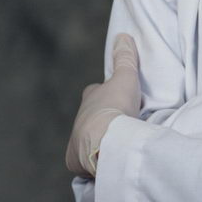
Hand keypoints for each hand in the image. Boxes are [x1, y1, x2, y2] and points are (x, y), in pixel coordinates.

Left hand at [65, 33, 141, 177]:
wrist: (104, 140)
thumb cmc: (116, 107)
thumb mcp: (125, 78)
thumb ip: (125, 59)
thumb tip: (123, 36)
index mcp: (90, 98)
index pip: (94, 92)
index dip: (103, 93)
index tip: (114, 96)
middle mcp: (79, 119)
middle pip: (89, 117)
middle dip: (99, 119)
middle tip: (116, 124)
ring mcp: (75, 141)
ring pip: (85, 139)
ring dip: (96, 142)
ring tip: (112, 147)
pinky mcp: (76, 163)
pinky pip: (84, 162)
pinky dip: (92, 163)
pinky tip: (103, 165)